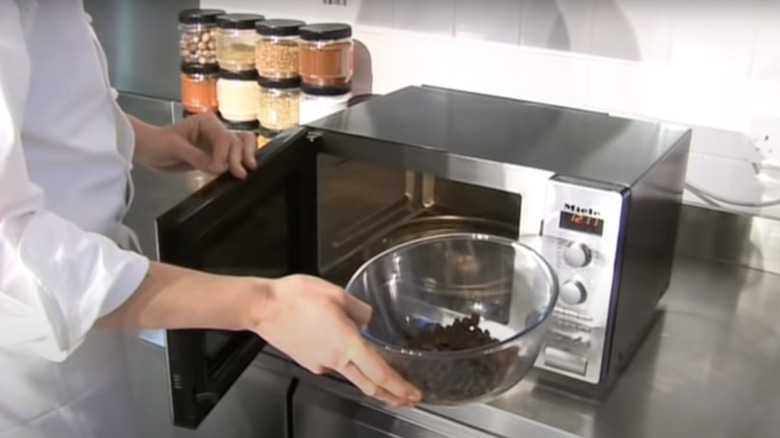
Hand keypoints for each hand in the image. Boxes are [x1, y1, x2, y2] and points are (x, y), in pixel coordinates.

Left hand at [130, 112, 256, 178]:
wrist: (149, 150)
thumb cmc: (158, 143)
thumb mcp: (173, 148)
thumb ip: (195, 156)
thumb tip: (216, 168)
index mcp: (207, 122)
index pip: (224, 138)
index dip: (223, 155)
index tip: (216, 170)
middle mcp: (217, 130)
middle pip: (239, 140)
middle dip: (241, 156)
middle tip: (240, 174)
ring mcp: (218, 143)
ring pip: (242, 145)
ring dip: (247, 157)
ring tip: (247, 171)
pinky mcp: (217, 155)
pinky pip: (235, 157)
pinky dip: (240, 163)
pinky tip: (238, 173)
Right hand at [253, 274, 422, 406]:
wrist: (263, 306)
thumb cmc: (295, 298)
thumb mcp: (337, 293)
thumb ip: (359, 309)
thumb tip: (368, 318)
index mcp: (347, 343)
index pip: (380, 374)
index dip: (400, 387)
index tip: (413, 394)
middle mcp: (335, 359)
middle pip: (370, 386)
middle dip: (392, 396)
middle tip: (407, 400)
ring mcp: (320, 363)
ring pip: (353, 376)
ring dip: (372, 382)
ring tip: (385, 381)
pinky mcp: (308, 360)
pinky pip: (333, 365)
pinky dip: (347, 365)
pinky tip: (348, 354)